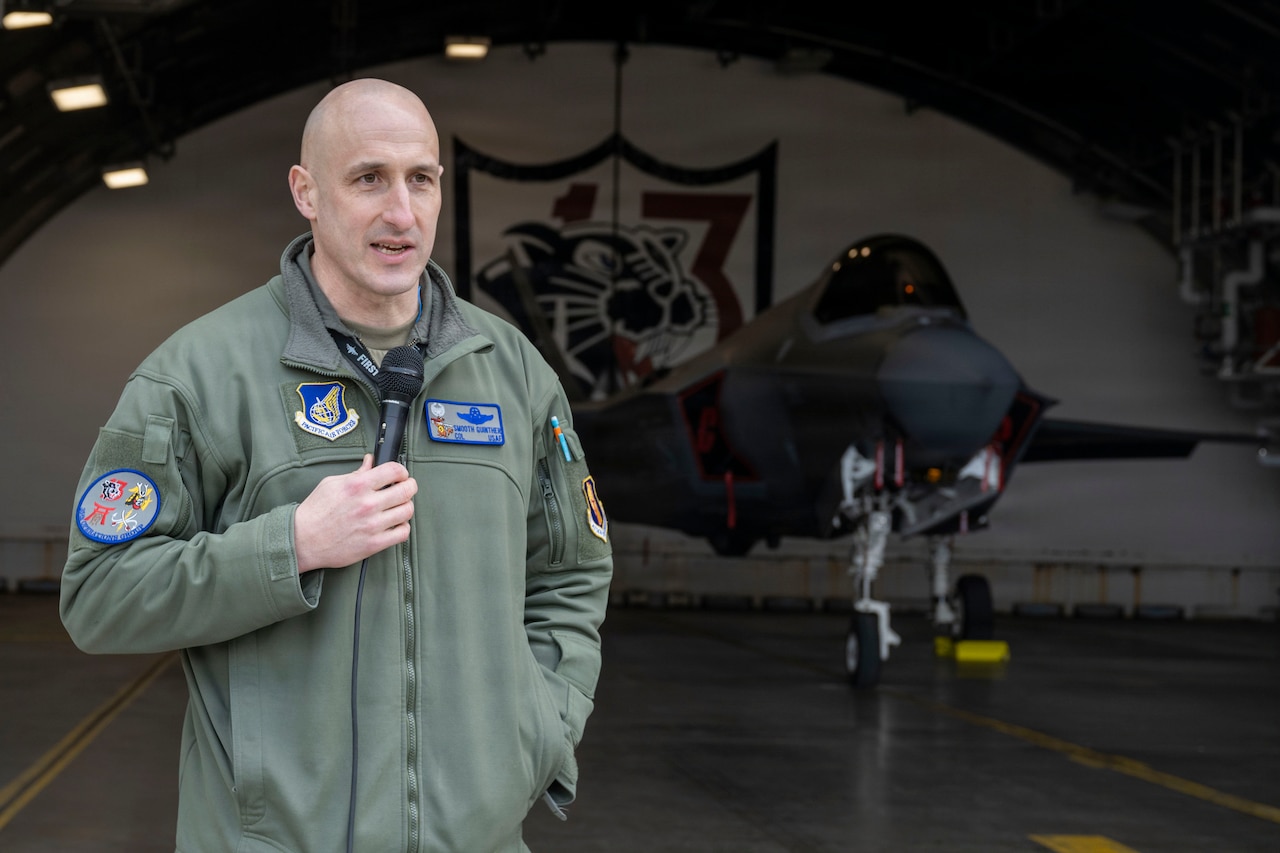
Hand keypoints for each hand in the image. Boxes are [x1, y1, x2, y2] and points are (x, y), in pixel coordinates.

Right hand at [293, 454, 417, 572]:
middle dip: (409, 486)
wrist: (302, 540)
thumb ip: (356, 472)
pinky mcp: (373, 544)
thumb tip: (371, 461)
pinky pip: (402, 533)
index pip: (394, 470)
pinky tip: (395, 524)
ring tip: (398, 506)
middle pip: (406, 490)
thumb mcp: (332, 484)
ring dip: (406, 506)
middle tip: (406, 488)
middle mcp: (367, 504)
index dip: (401, 471)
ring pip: (407, 511)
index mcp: (357, 486)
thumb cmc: (315, 511)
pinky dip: (403, 527)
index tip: (400, 474)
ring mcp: (372, 525)